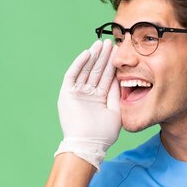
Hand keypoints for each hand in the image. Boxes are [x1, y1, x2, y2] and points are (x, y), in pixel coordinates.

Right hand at [54, 39, 119, 169]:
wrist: (88, 144)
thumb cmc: (104, 133)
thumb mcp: (116, 111)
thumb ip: (116, 94)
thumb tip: (119, 78)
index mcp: (99, 98)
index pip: (106, 77)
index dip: (112, 64)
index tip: (118, 52)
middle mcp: (88, 94)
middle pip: (96, 71)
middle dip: (103, 57)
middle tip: (109, 42)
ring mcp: (77, 93)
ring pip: (85, 70)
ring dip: (92, 57)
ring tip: (100, 44)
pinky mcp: (67, 94)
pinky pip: (72, 75)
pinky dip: (79, 64)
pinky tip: (87, 53)